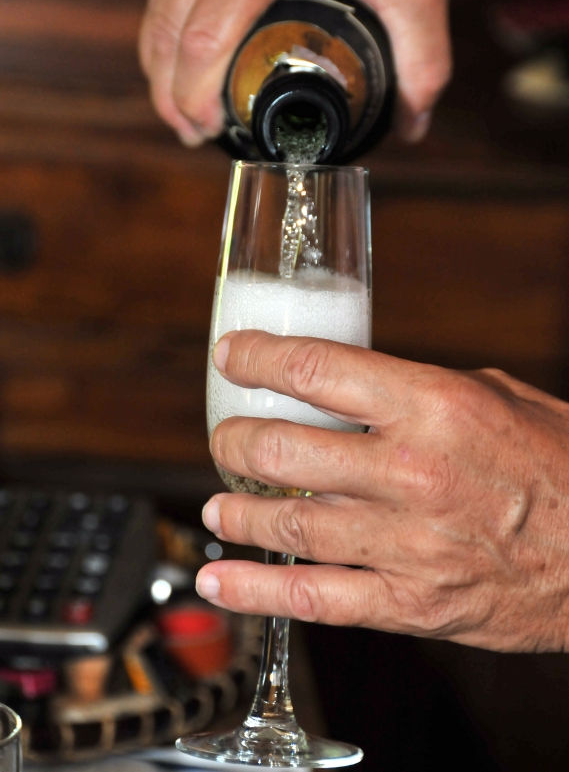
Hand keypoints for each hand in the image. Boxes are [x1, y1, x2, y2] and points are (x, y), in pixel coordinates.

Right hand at [139, 0, 450, 145]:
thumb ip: (422, 52)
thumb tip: (412, 120)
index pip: (205, 40)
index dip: (194, 97)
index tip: (206, 129)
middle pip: (167, 30)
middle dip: (171, 93)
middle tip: (191, 130)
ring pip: (157, 5)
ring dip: (160, 63)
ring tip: (180, 105)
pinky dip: (166, 23)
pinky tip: (182, 49)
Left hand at [196, 330, 568, 653]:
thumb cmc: (557, 465)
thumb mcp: (494, 398)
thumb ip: (418, 389)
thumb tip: (356, 385)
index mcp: (433, 405)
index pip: (316, 370)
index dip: (258, 359)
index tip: (232, 357)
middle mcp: (411, 471)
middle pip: (284, 449)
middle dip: (234, 441)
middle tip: (225, 440)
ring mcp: (408, 542)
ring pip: (288, 524)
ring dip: (236, 514)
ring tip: (216, 508)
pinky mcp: (410, 602)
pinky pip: (315, 598)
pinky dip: (256, 592)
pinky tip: (221, 583)